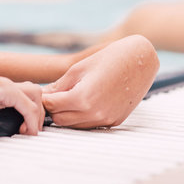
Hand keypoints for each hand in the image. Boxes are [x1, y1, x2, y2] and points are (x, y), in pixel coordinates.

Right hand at [0, 70, 44, 134]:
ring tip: (30, 132)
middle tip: (32, 131)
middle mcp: (6, 83)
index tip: (26, 128)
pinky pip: (27, 106)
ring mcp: (7, 85)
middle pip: (35, 91)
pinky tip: (26, 131)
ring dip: (37, 115)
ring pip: (35, 95)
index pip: (25, 93)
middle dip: (39, 112)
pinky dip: (30, 119)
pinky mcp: (6, 90)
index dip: (31, 110)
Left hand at [42, 35, 158, 128]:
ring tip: (71, 96)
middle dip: (54, 108)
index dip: (45, 99)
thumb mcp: (79, 69)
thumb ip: (59, 86)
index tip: (43, 93)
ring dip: (68, 114)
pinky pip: (91, 124)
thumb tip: (43, 96)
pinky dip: (83, 116)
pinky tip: (87, 101)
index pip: (51, 106)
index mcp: (82, 98)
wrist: (140, 60)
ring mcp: (105, 119)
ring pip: (74, 125)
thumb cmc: (109, 59)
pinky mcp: (114, 121)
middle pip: (60, 119)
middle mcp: (94, 113)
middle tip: (56, 94)